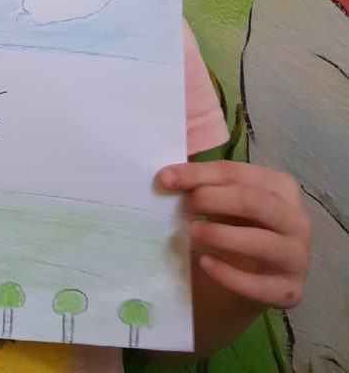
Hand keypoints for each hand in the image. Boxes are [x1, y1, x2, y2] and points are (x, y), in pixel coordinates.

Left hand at [158, 160, 309, 310]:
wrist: (253, 275)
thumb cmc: (236, 225)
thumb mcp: (224, 199)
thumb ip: (202, 183)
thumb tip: (168, 176)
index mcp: (281, 186)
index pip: (236, 173)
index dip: (198, 174)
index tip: (165, 179)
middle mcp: (297, 219)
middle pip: (252, 201)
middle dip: (211, 200)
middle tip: (184, 207)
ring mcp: (298, 257)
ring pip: (261, 242)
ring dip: (220, 235)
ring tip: (192, 233)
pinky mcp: (289, 290)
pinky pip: (259, 285)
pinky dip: (228, 274)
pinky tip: (205, 263)